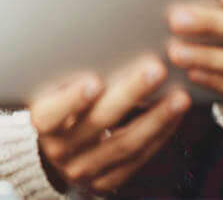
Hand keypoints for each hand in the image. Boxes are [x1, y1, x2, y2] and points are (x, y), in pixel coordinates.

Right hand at [29, 56, 190, 193]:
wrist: (59, 149)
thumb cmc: (61, 105)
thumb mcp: (55, 90)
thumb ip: (71, 74)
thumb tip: (103, 41)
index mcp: (43, 124)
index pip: (52, 115)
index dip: (72, 99)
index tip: (94, 81)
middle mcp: (60, 150)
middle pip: (98, 123)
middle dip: (130, 94)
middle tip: (155, 70)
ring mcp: (83, 170)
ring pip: (124, 145)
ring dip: (156, 118)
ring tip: (179, 97)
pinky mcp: (106, 182)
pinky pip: (138, 159)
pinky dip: (159, 135)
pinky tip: (174, 116)